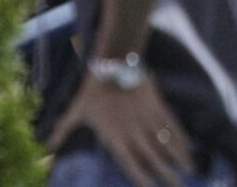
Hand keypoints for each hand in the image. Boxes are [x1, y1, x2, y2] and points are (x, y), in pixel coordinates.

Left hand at [49, 73, 193, 186]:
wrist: (113, 61)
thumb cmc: (92, 90)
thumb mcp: (76, 111)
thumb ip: (63, 130)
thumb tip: (47, 146)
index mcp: (115, 137)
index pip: (131, 164)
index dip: (142, 179)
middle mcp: (134, 132)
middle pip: (154, 158)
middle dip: (167, 175)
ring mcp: (147, 119)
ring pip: (166, 143)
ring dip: (179, 158)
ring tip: (189, 172)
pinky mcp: (157, 106)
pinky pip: (171, 126)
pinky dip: (181, 138)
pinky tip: (188, 148)